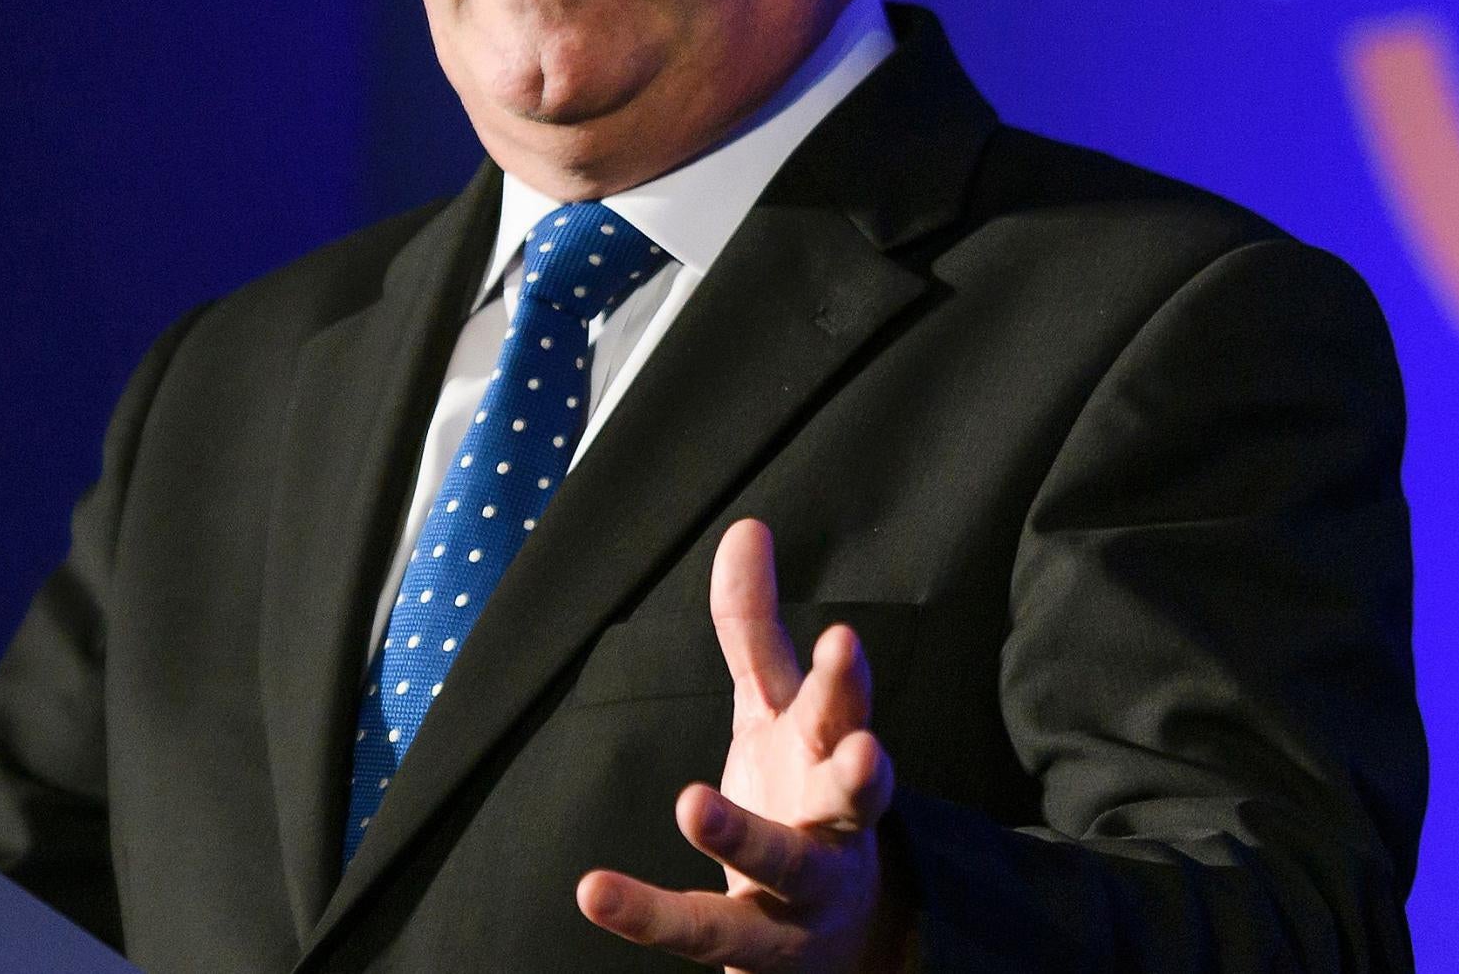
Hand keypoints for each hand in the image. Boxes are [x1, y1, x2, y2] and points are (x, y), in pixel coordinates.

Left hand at [576, 519, 906, 969]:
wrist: (841, 936)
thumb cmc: (804, 799)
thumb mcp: (776, 712)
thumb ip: (756, 628)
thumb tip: (744, 526)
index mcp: (833, 754)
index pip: (844, 708)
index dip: (844, 678)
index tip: (842, 638)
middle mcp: (834, 824)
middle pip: (854, 795)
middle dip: (862, 772)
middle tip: (863, 750)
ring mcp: (803, 894)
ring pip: (782, 865)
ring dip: (743, 838)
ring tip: (692, 803)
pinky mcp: (758, 951)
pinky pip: (705, 934)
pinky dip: (650, 916)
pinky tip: (594, 891)